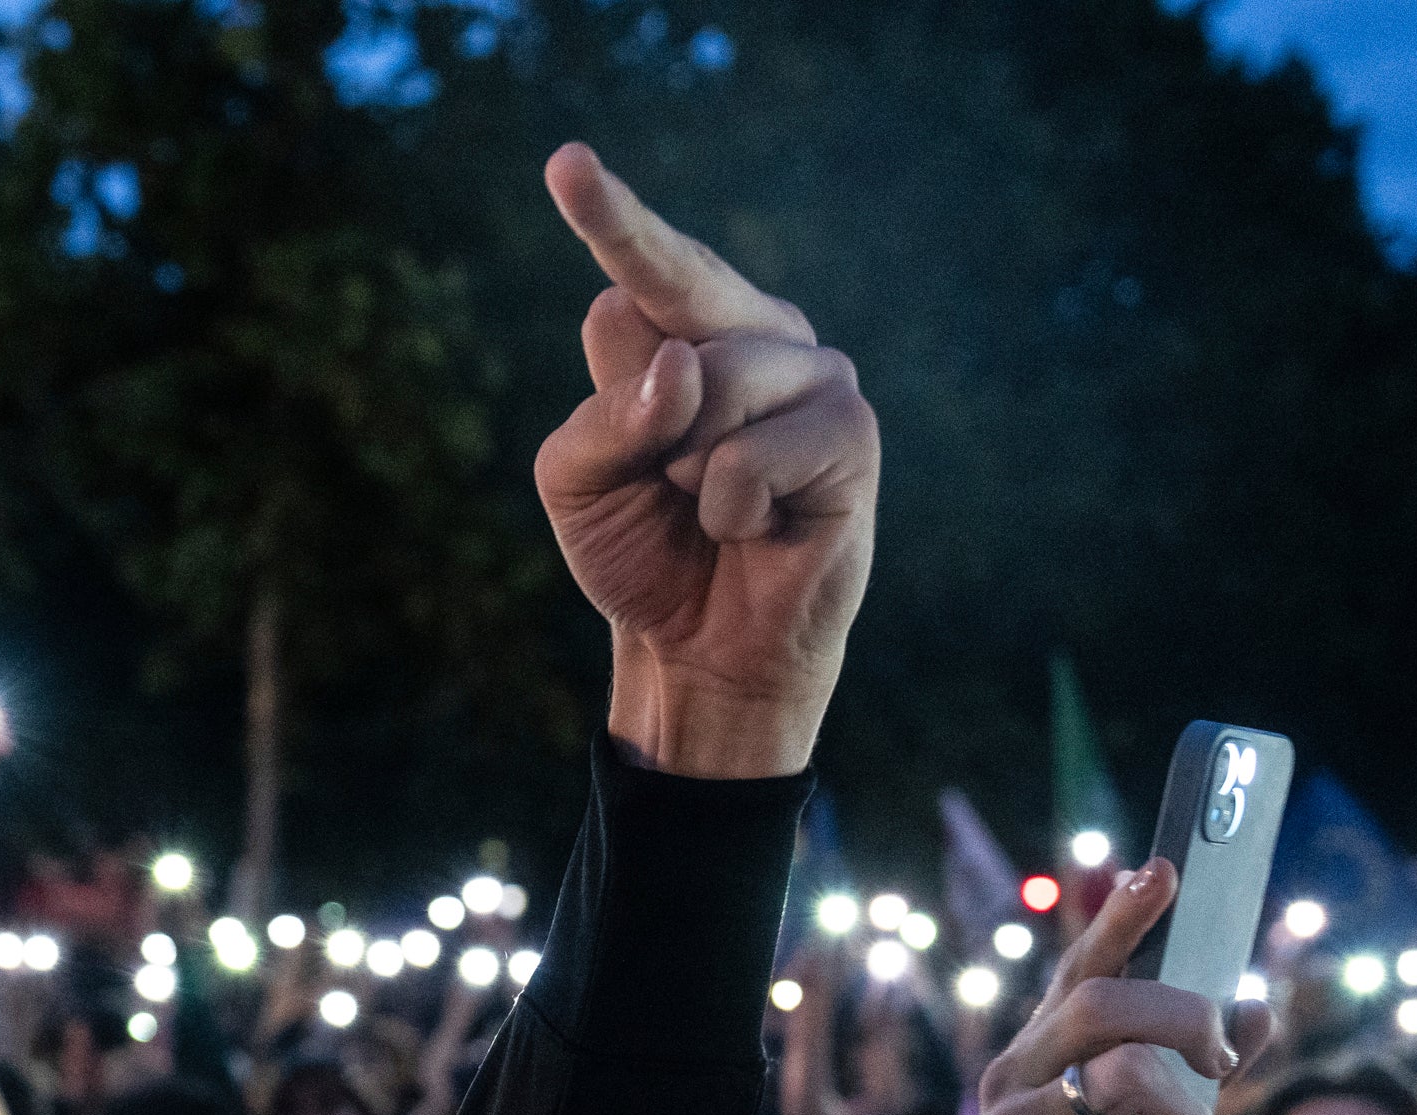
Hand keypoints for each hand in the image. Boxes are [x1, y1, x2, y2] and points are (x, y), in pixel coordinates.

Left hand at [532, 145, 876, 779]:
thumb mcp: (578, 483)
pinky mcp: (850, 433)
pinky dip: (729, 505)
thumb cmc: (642, 549)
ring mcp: (814, 374)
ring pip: (712, 382)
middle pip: (673, 302)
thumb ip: (605, 415)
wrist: (701, 648)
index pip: (642, 268)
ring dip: (687, 468)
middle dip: (645, 400)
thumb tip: (686, 364)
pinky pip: (748, 454)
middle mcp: (756, 332)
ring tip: (712, 506)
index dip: (610, 215)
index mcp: (686, 329)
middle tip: (670, 480)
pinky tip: (758, 527)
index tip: (566, 163)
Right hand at [911, 860, 1265, 1114]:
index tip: (1164, 868)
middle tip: (1222, 1062)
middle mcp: (1017, 1076)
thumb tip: (1261, 1006)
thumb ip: (1197, 1078)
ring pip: (1141, 1088)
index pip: (1083, 970)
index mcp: (1041, 1057)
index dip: (1123, 919)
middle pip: (1113, 1004)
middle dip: (1188, 1021)